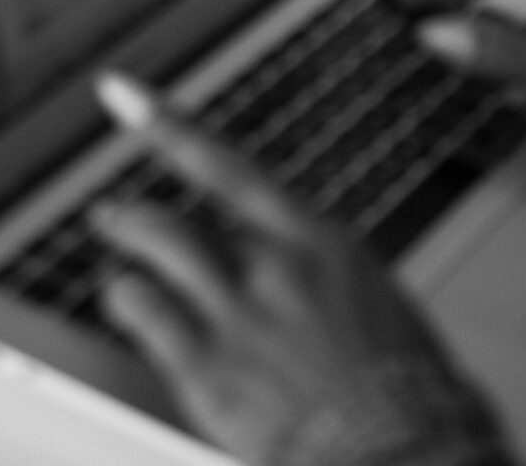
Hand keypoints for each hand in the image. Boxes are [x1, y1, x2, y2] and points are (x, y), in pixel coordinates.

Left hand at [89, 78, 471, 465]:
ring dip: (127, 240)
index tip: (126, 95)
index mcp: (319, 242)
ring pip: (155, 248)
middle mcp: (272, 267)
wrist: (413, 452)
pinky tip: (125, 298)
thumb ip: (315, 276)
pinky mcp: (211, 373)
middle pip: (183, 220)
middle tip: (117, 214)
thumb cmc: (412, 395)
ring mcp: (237, 316)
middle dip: (143, 217)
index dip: (168, 126)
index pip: (226, 166)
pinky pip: (146, 313)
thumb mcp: (375, 304)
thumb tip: (282, 266)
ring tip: (113, 238)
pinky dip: (128, 299)